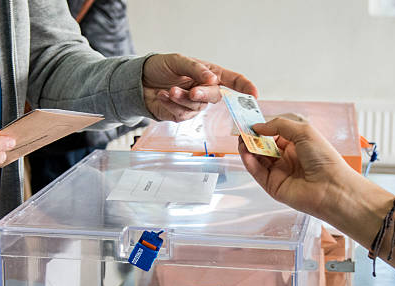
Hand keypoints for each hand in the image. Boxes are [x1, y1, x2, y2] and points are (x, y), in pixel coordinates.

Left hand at [142, 53, 257, 121]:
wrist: (140, 81)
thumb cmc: (161, 67)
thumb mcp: (177, 60)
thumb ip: (196, 69)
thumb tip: (212, 79)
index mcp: (210, 74)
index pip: (233, 81)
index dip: (245, 87)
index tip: (254, 94)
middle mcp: (205, 90)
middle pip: (215, 96)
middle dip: (203, 94)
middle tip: (192, 91)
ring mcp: (195, 104)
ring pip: (196, 106)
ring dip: (181, 99)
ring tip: (169, 90)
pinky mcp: (182, 115)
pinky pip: (182, 114)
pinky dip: (171, 104)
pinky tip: (162, 96)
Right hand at [238, 118, 353, 216]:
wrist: (331, 187)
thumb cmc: (324, 159)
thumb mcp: (303, 131)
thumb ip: (279, 125)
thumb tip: (259, 126)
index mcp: (297, 144)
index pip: (273, 134)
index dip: (262, 128)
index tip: (250, 122)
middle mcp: (287, 158)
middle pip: (263, 147)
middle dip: (252, 138)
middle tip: (242, 131)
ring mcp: (279, 172)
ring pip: (258, 159)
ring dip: (248, 149)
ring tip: (241, 140)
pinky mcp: (273, 186)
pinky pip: (257, 172)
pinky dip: (249, 163)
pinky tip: (245, 153)